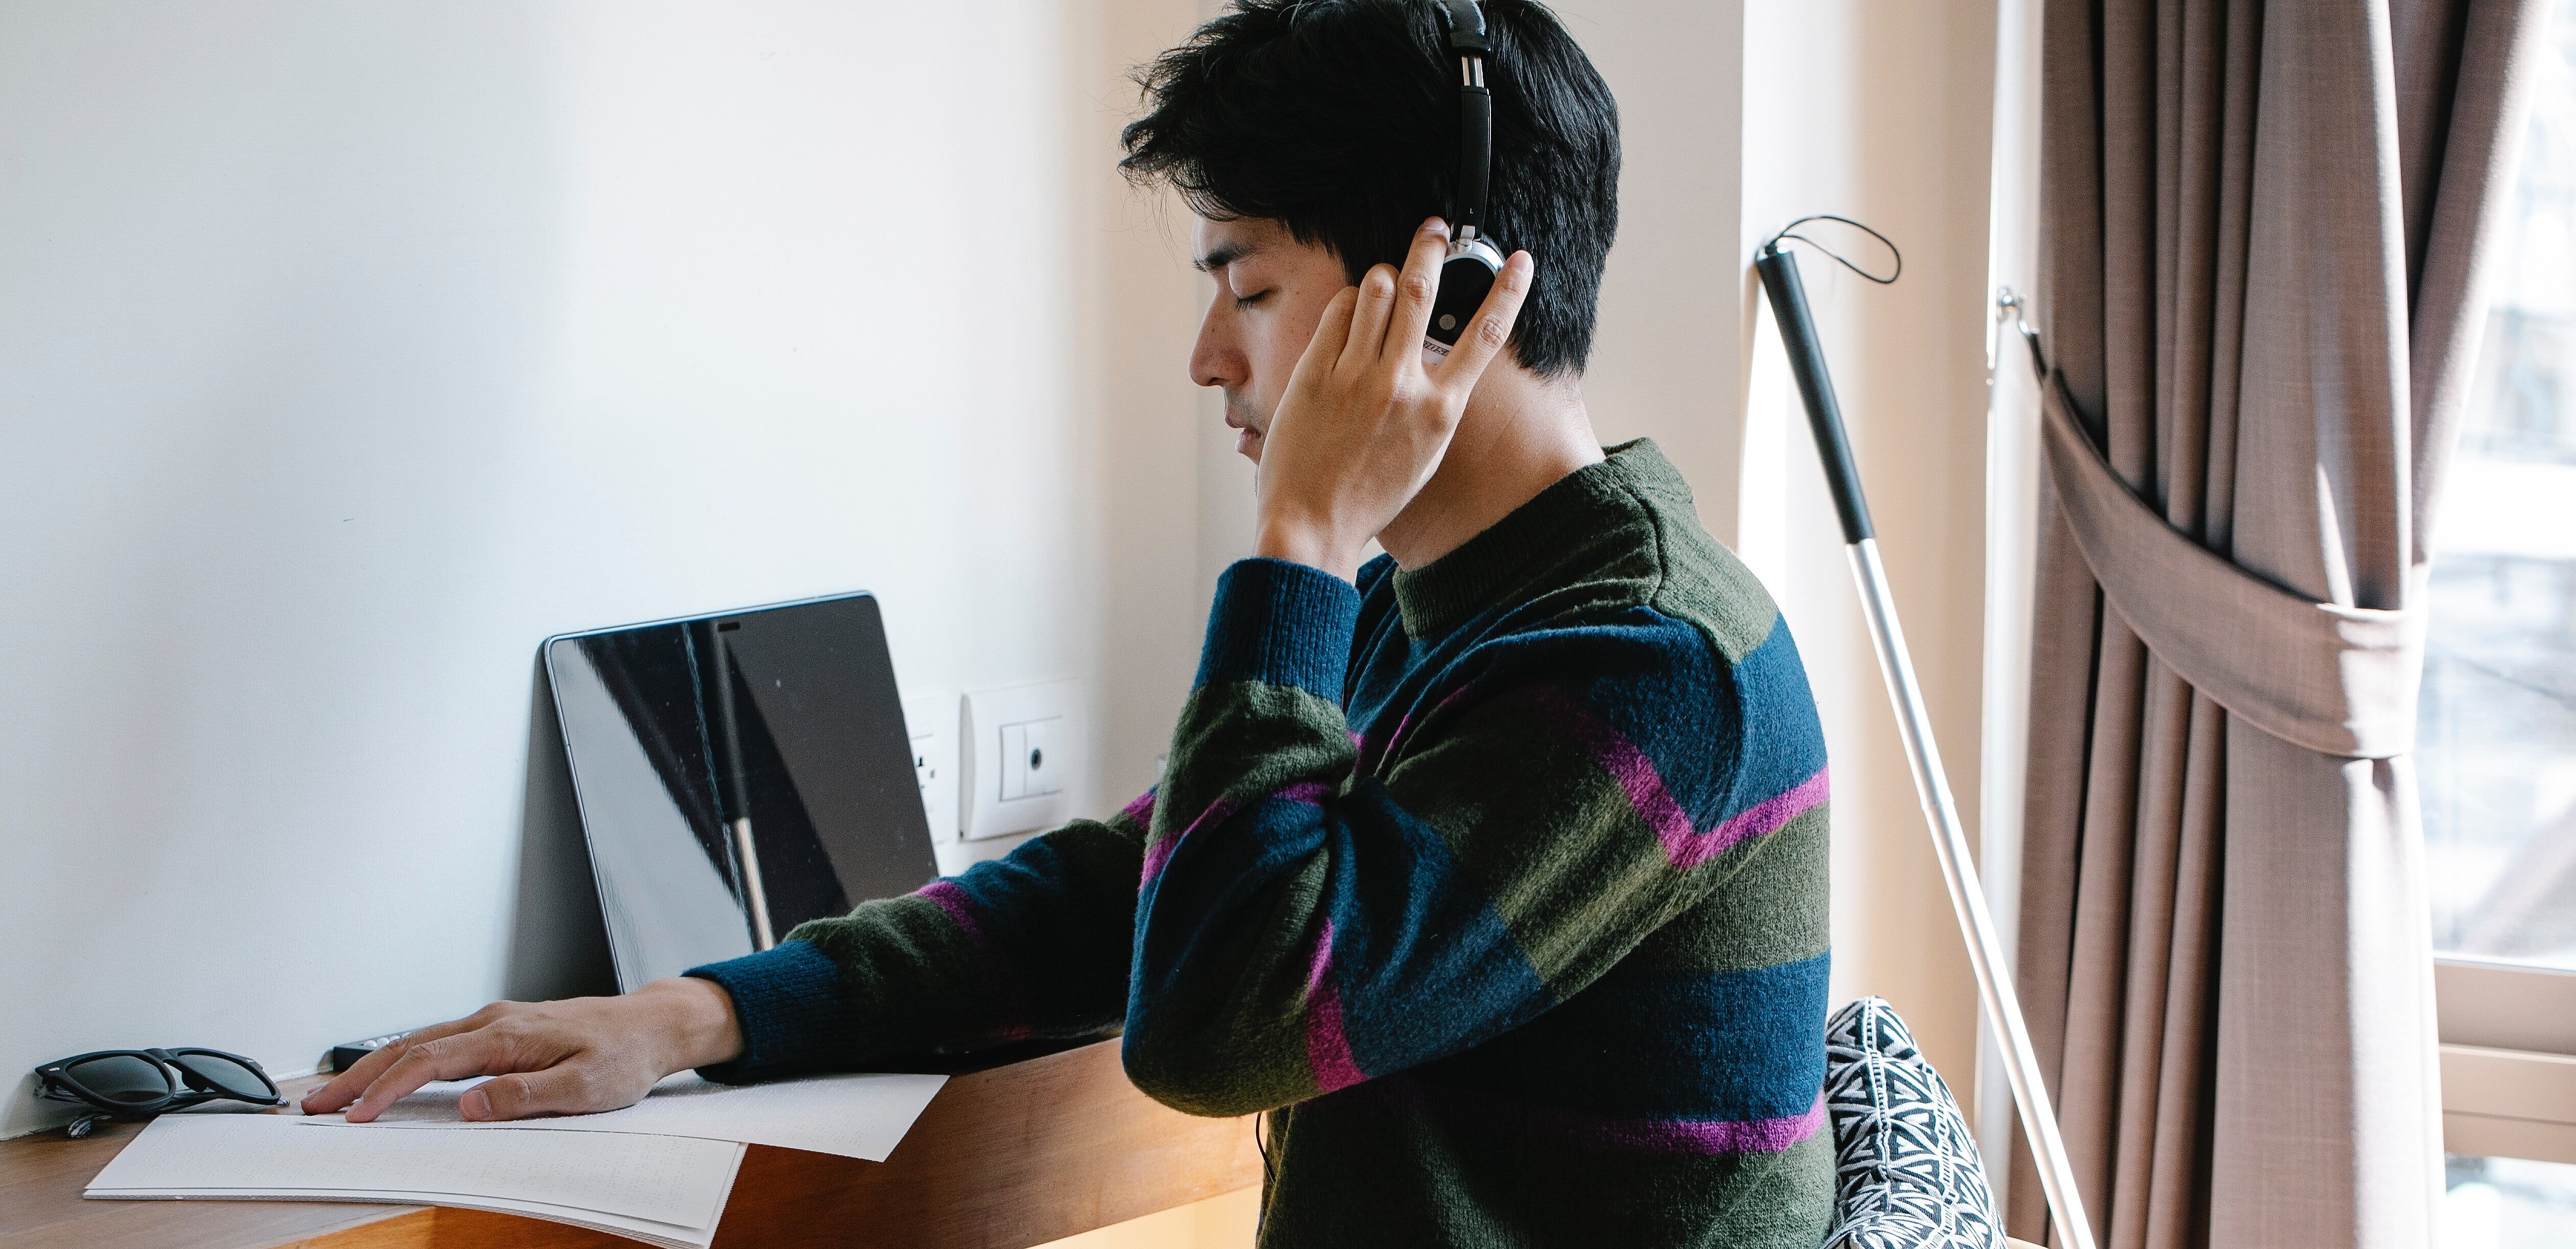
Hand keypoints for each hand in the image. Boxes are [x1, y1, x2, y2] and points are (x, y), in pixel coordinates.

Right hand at [300, 976, 743, 1122]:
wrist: (653, 1025)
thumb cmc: (624, 1054)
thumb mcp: (584, 1085)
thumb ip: (525, 1096)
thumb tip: (471, 1106)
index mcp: (508, 1034)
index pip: (430, 1062)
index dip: (387, 1089)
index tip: (356, 1115)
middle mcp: (494, 1021)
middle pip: (410, 1047)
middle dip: (359, 1076)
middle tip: (317, 1105)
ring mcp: (496, 1023)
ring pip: (420, 1043)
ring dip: (374, 1068)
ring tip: (337, 1095)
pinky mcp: (502, 1031)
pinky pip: (440, 1044)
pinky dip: (404, 1061)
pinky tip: (388, 1077)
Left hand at [1254, 217, 1533, 580]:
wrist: (1313, 522)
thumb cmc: (1371, 495)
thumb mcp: (1424, 453)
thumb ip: (1435, 401)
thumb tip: (1437, 355)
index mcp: (1439, 409)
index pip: (1486, 335)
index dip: (1508, 291)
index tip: (1519, 260)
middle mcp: (1402, 385)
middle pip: (1422, 289)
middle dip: (1431, 246)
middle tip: (1434, 228)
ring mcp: (1357, 375)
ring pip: (1376, 288)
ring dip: (1382, 274)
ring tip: (1383, 281)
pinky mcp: (1316, 371)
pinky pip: (1339, 311)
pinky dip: (1348, 303)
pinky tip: (1350, 314)